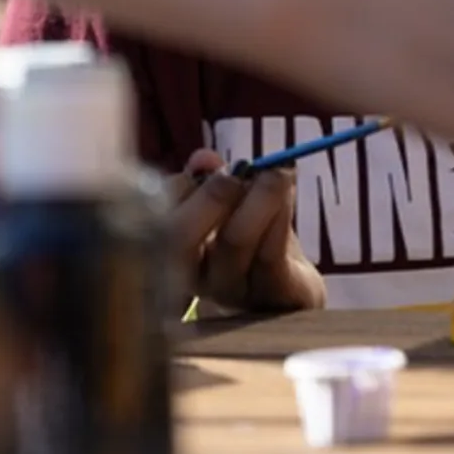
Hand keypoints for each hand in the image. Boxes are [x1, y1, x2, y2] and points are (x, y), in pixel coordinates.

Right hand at [166, 150, 324, 313]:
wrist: (294, 289)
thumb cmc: (256, 242)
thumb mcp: (233, 208)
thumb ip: (213, 182)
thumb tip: (203, 158)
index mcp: (173, 253)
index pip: (159, 219)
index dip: (180, 187)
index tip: (209, 166)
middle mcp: (194, 278)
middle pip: (181, 239)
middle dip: (211, 196)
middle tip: (238, 171)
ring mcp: (233, 291)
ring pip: (234, 241)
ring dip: (259, 197)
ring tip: (277, 173)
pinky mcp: (274, 295)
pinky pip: (272, 253)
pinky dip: (281, 215)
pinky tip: (289, 192)